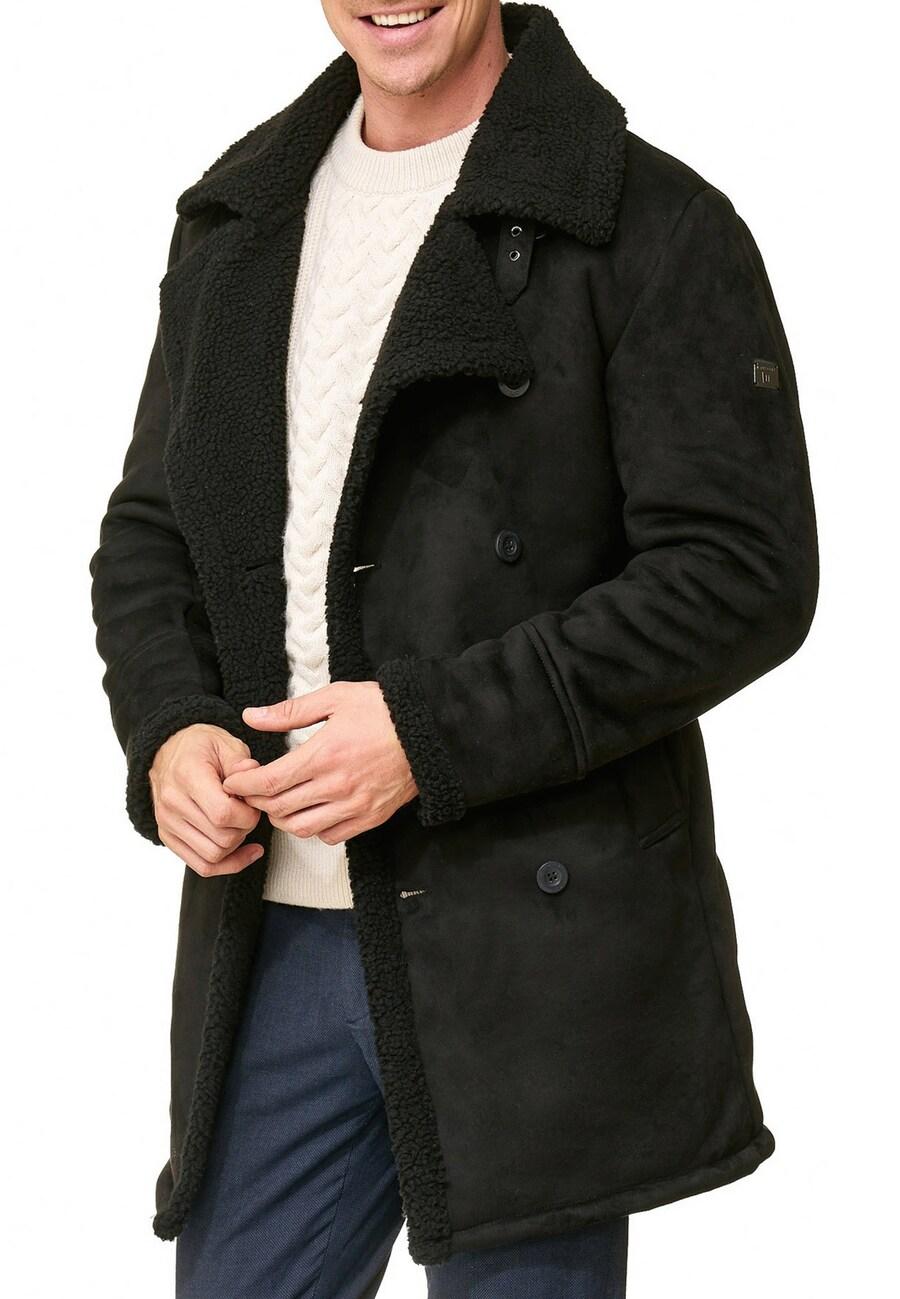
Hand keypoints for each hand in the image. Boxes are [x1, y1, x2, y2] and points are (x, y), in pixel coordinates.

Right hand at [149, 724, 263, 876]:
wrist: (168, 752)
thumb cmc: (200, 747)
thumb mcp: (225, 743)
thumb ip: (241, 762)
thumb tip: (254, 775)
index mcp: (187, 776)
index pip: (223, 813)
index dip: (248, 814)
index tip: (252, 803)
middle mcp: (172, 803)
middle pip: (221, 838)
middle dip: (245, 828)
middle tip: (248, 811)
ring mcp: (167, 823)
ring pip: (213, 856)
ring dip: (236, 845)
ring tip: (241, 824)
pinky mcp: (168, 837)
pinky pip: (202, 866)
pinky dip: (228, 864)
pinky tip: (245, 851)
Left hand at [221, 681, 417, 844]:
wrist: (430, 731)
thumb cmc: (383, 711)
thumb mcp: (335, 698)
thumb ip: (290, 712)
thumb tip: (252, 716)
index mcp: (324, 755)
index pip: (269, 781)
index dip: (243, 785)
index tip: (233, 781)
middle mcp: (336, 786)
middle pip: (279, 808)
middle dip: (256, 801)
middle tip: (251, 790)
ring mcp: (354, 806)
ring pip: (301, 828)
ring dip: (282, 818)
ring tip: (278, 802)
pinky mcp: (370, 818)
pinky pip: (330, 836)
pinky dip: (313, 828)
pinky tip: (312, 810)